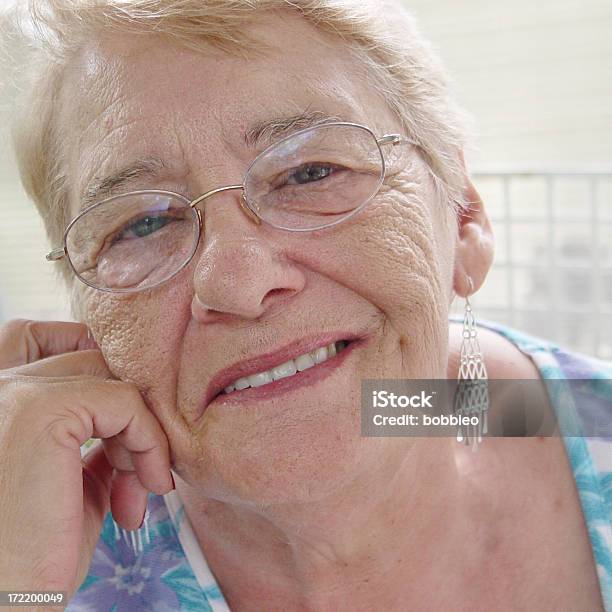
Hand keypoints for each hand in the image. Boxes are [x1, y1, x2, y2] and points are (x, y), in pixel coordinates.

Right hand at [0, 320, 172, 597]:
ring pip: (112, 375)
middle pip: (90, 357)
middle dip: (127, 410)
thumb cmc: (36, 553)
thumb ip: (93, 439)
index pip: (40, 337)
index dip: (88, 361)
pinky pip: (126, 401)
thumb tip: (132, 420)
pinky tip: (146, 487)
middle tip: (137, 470)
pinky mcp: (41, 411)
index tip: (117, 422)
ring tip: (138, 487)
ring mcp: (14, 394)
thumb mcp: (70, 481)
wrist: (11, 603)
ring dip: (141, 431)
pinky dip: (149, 441)